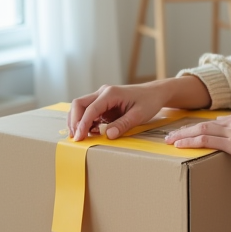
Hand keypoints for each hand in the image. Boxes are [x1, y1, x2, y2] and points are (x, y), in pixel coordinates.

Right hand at [68, 76, 211, 140]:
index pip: (90, 109)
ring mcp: (102, 97)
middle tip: (76, 138)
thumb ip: (123, 124)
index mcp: (111, 93)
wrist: (155, 93)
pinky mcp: (104, 103)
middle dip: (75, 121)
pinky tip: (93, 132)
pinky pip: (90, 111)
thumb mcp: (139, 115)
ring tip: (82, 136)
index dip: (82, 124)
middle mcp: (103, 93)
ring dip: (79, 121)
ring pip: (81, 107)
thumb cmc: (149, 101)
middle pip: (79, 104)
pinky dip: (87, 122)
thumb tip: (108, 135)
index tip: (79, 138)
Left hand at [164, 110, 230, 162]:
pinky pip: (205, 140)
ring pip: (200, 130)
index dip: (203, 126)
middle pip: (204, 123)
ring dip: (183, 135)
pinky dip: (190, 142)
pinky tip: (180, 145)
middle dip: (186, 129)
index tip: (193, 130)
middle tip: (172, 134)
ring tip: (170, 141)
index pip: (218, 121)